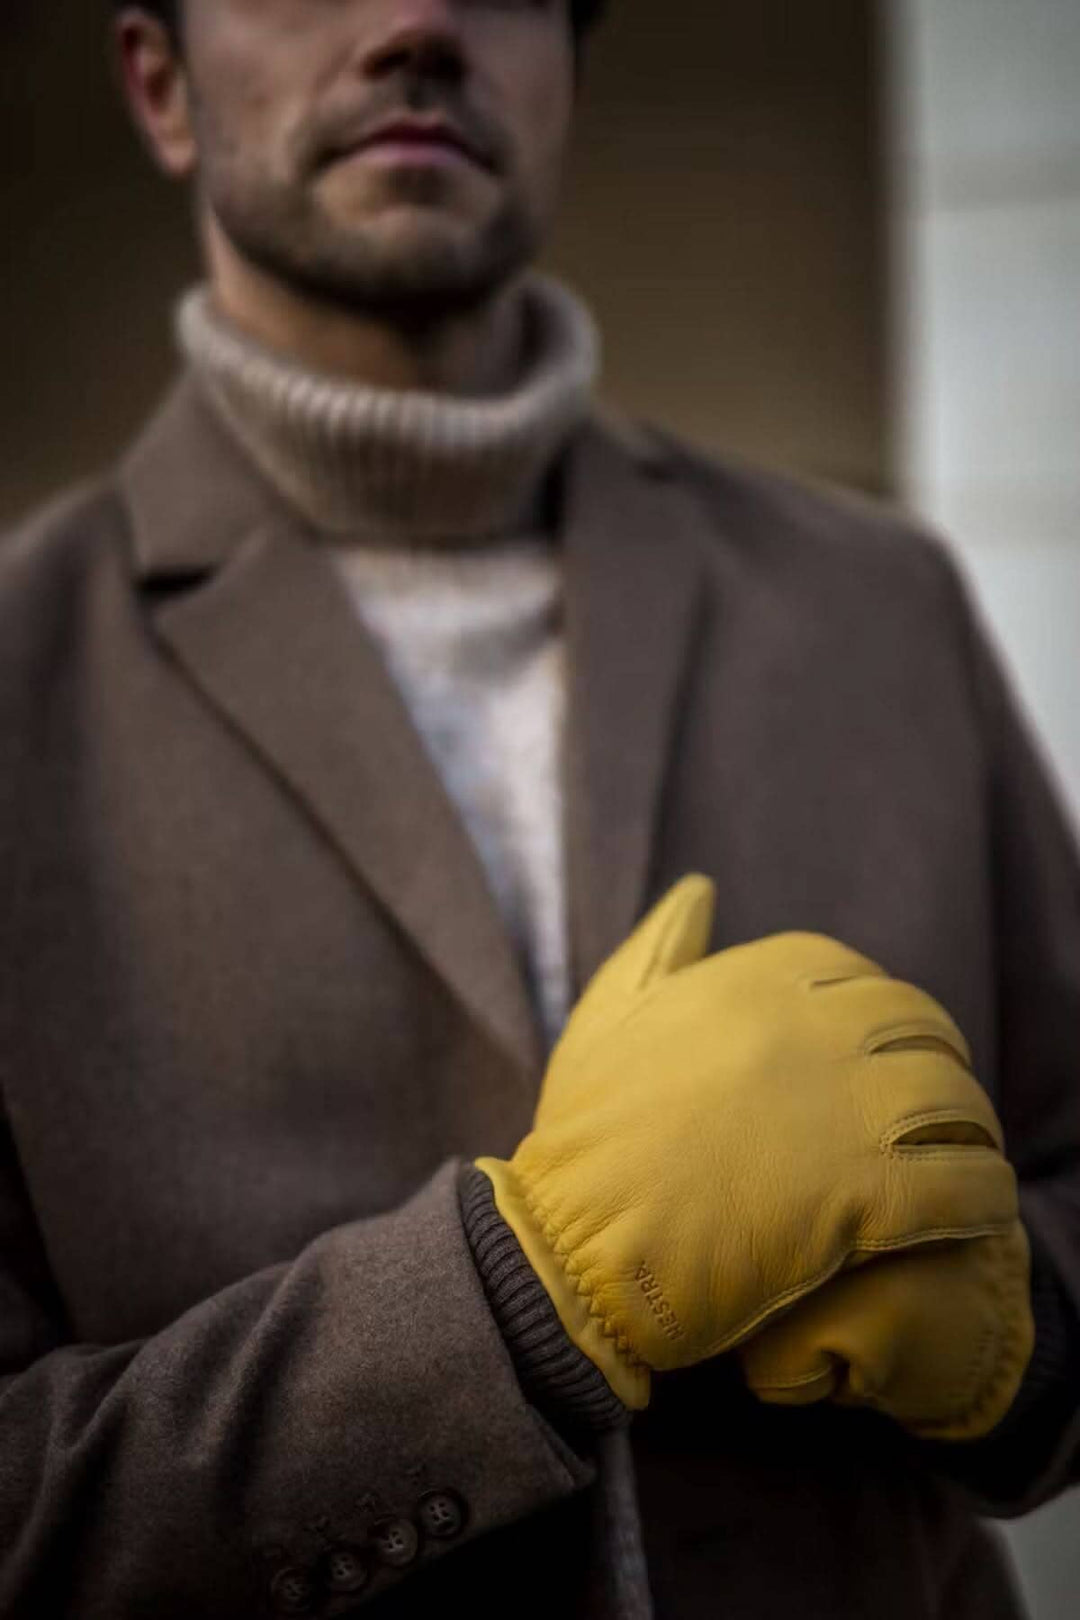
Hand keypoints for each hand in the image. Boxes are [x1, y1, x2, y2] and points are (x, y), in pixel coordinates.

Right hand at [475, 875, 1021, 1412]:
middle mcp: (810, 1028)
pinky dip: (985, 1196)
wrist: (573, 1246)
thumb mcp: (610, 1014)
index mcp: (755, 981)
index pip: (858, 975)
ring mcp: (844, 1109)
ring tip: (957, 1160)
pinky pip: (968, 1183)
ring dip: (969, 1129)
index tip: (867, 1057)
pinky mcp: (869, 1196)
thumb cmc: (586, 1134)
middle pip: (922, 1026)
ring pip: (957, 1099)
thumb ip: (664, 943)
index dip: (873, 1016)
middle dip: (934, 1062)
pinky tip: (972, 1213)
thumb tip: (702, 887)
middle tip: (921, 1112)